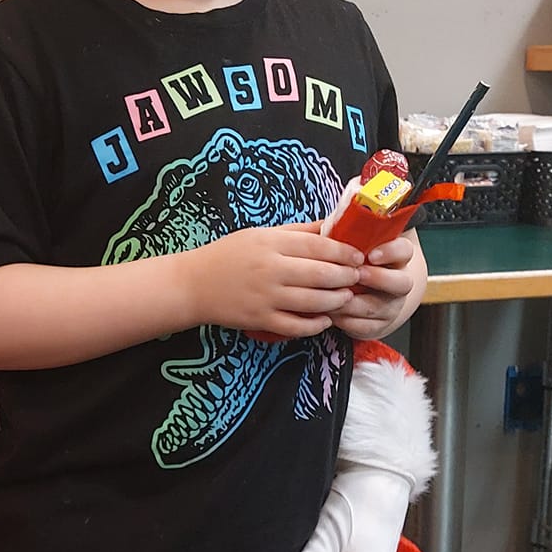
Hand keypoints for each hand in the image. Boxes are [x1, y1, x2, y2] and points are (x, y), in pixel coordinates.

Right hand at [179, 224, 363, 337]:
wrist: (192, 284)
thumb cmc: (228, 254)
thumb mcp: (261, 234)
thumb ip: (297, 232)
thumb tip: (331, 226)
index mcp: (271, 243)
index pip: (318, 246)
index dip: (344, 252)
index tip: (359, 256)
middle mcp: (270, 270)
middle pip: (321, 274)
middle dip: (346, 277)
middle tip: (358, 277)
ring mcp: (266, 297)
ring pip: (313, 301)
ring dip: (336, 300)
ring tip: (347, 297)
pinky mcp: (260, 320)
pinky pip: (296, 326)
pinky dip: (315, 325)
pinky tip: (325, 320)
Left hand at [337, 234, 425, 342]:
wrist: (366, 291)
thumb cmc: (355, 261)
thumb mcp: (355, 244)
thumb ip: (348, 234)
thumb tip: (332, 223)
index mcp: (397, 257)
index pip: (404, 250)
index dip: (390, 252)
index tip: (371, 254)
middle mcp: (399, 282)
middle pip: (401, 283)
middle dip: (378, 279)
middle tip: (357, 274)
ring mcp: (391, 305)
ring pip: (379, 307)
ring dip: (355, 302)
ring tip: (334, 295)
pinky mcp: (379, 325)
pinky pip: (365, 326)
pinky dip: (346, 321)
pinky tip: (331, 312)